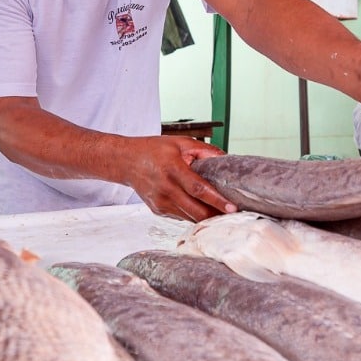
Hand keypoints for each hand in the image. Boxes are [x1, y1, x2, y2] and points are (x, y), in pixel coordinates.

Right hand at [123, 136, 237, 221]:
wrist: (125, 161)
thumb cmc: (153, 150)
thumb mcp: (179, 143)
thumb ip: (204, 150)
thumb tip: (226, 158)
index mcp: (172, 169)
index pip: (198, 189)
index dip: (216, 200)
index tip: (232, 207)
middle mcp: (165, 189)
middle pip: (195, 210)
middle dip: (216, 215)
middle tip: (235, 216)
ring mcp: (160, 203)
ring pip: (189, 217)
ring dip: (206, 217)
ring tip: (223, 214)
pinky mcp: (158, 210)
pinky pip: (181, 216)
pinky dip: (193, 214)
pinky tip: (202, 209)